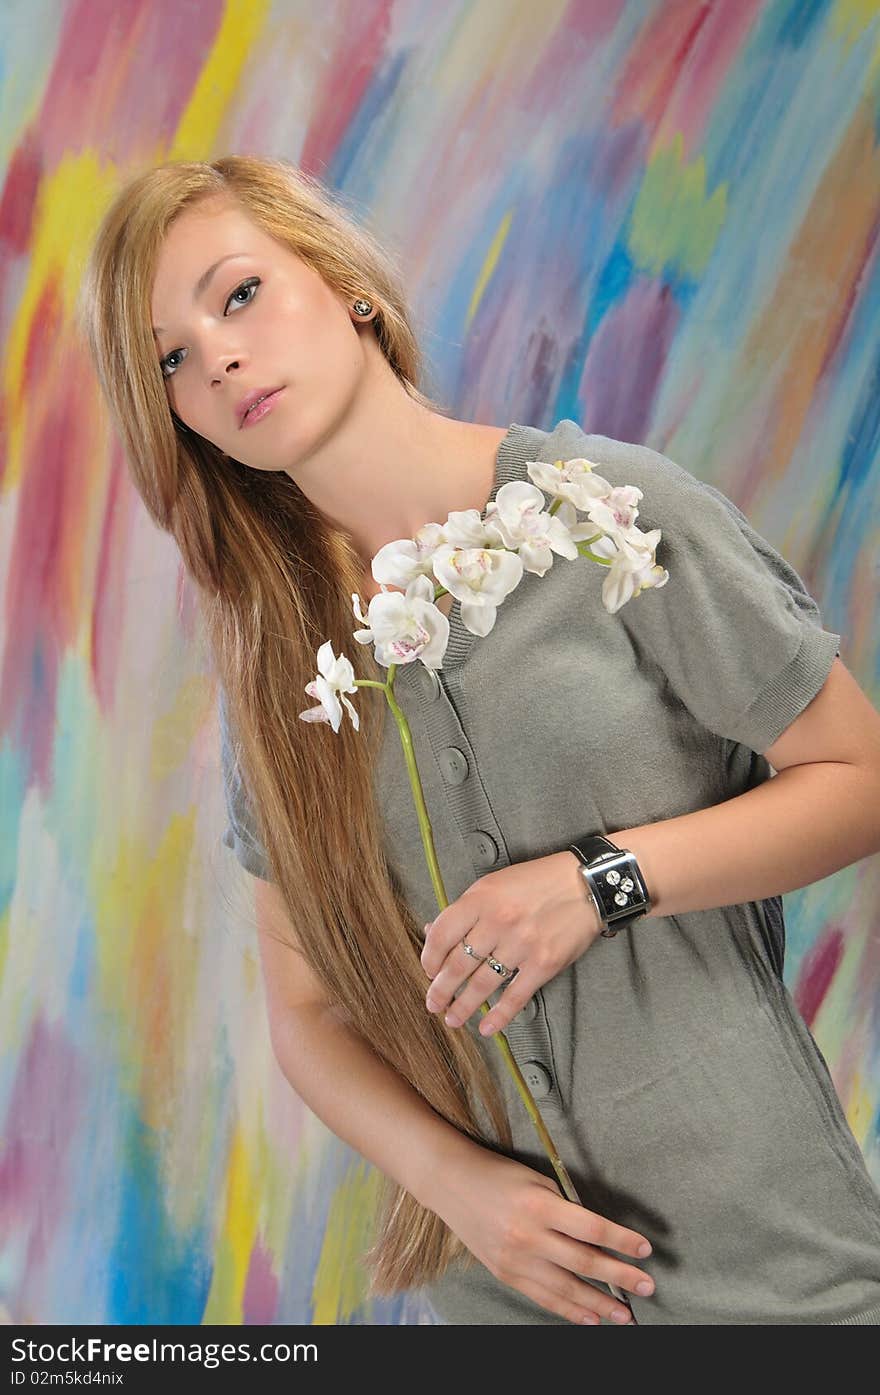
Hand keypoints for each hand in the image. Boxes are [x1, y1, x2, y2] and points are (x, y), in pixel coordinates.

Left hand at [420, 852, 600, 1036]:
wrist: (584, 884)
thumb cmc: (536, 882)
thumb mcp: (494, 885)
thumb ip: (466, 910)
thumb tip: (433, 933)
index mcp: (481, 898)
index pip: (442, 935)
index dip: (429, 958)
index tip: (428, 971)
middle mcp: (498, 921)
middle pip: (458, 964)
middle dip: (440, 989)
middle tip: (433, 1003)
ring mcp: (521, 944)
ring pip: (482, 984)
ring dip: (463, 1006)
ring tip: (452, 1018)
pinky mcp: (543, 963)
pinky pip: (515, 996)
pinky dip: (498, 1016)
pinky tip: (486, 1026)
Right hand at [431, 1143, 653, 1324]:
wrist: (451, 1184)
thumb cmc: (499, 1174)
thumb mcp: (537, 1180)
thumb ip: (565, 1208)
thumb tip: (598, 1236)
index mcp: (540, 1205)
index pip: (591, 1229)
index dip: (621, 1241)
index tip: (645, 1249)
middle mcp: (529, 1236)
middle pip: (584, 1262)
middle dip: (620, 1277)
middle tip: (648, 1286)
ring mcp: (515, 1260)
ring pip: (566, 1289)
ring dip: (599, 1304)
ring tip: (625, 1315)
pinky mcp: (505, 1274)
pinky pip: (543, 1297)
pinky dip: (569, 1310)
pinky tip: (590, 1318)